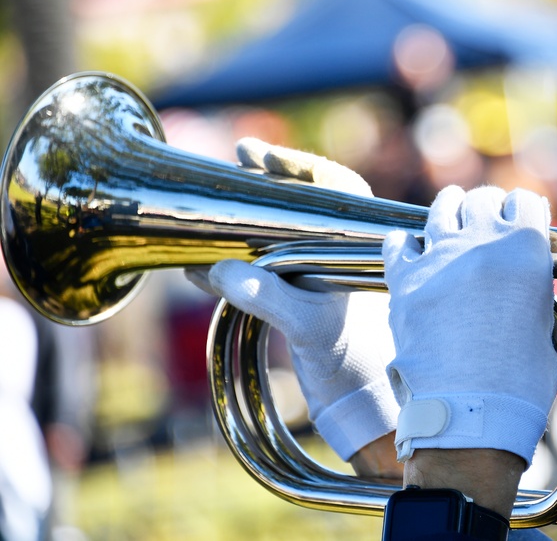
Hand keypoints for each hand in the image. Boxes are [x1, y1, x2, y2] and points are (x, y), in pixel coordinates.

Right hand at [186, 139, 398, 463]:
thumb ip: (267, 296)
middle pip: (302, 204)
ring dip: (243, 223)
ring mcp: (314, 275)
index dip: (300, 165)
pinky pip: (257, 273)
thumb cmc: (349, 359)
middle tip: (240, 157)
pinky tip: (195, 271)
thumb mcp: (308, 325)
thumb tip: (217, 269)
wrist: (356, 404)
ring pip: (277, 235)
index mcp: (357, 247)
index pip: (335, 187)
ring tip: (209, 206)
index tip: (262, 155)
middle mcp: (337, 254)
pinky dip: (228, 270)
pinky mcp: (293, 301)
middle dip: (267, 183)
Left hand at [382, 185, 556, 466]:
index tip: (520, 216)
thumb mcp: (543, 323)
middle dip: (488, 206)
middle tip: (487, 216)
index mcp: (525, 249)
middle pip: (483, 199)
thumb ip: (531, 288)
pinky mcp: (406, 279)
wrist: (470, 411)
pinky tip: (411, 248)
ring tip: (451, 212)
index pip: (525, 203)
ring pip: (442, 209)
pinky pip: (399, 242)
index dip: (524, 210)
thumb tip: (521, 281)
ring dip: (450, 208)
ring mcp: (440, 257)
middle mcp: (482, 242)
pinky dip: (406, 243)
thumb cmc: (518, 381)